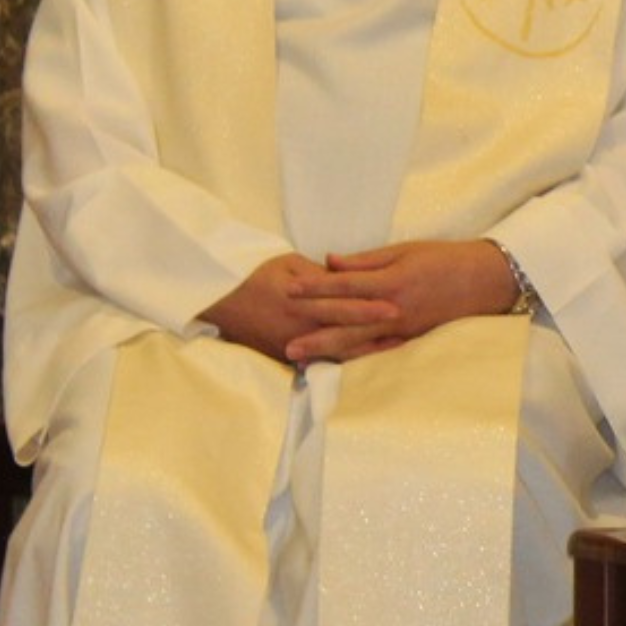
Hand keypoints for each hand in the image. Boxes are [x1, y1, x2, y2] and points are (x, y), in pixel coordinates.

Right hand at [201, 252, 401, 363]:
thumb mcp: (287, 264)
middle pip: (343, 332)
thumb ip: (318, 275)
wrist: (219, 302)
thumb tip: (346, 277)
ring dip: (366, 349)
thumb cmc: (256, 275)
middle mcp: (298, 327)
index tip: (395, 307)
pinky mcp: (286, 358)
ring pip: (336, 351)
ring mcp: (292, 346)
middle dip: (375, 332)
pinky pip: (321, 361)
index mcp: (299, 301)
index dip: (368, 309)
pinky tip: (365, 357)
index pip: (340, 306)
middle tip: (405, 329)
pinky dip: (344, 359)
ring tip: (395, 344)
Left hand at [275, 238, 520, 360]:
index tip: (288, 289)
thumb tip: (330, 262)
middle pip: (345, 322)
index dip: (314, 288)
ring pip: (359, 343)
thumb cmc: (445, 259)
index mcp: (391, 282)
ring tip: (303, 359)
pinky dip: (356, 359)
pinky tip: (338, 364)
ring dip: (328, 351)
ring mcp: (403, 329)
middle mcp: (394, 309)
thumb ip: (366, 260)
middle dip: (314, 332)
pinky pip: (379, 352)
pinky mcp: (412, 339)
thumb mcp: (405, 250)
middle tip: (284, 343)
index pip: (344, 285)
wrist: (485, 280)